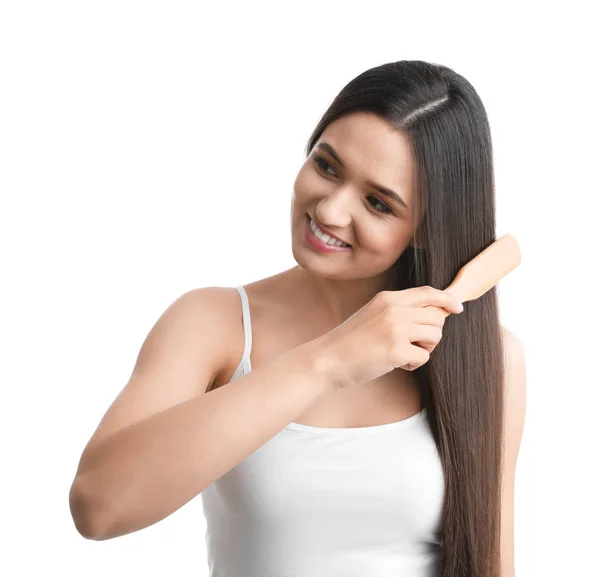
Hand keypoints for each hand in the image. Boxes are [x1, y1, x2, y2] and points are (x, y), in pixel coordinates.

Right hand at [314, 285, 463, 389]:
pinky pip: (424, 357)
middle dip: (431, 334)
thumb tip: (433, 315)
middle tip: (414, 344)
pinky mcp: (396, 350)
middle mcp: (394, 309)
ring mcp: (396, 329)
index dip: (447, 299)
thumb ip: (398, 311)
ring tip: (403, 353)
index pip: (428, 292)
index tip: (457, 308)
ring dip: (425, 348)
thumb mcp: (373, 314)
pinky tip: (396, 364)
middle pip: (437, 317)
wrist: (328, 359)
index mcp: (388, 298)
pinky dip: (413, 363)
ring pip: (435, 336)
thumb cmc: (350, 341)